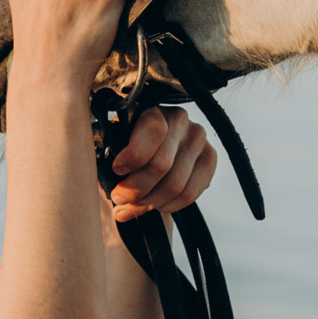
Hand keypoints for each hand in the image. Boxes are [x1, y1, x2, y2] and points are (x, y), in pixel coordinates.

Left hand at [106, 105, 217, 222]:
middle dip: (135, 188)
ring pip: (175, 184)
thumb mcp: (114, 143)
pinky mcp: (210, 158)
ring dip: (149, 202)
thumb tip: (108, 185)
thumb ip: (109, 156)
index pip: (153, 131)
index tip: (116, 171)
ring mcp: (198, 138)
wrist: (152, 150)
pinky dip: (169, 205)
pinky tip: (156, 206)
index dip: (133, 156)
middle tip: (119, 199)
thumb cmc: (127, 146)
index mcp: (153, 110)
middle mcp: (180, 120)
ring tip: (132, 208)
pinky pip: (191, 193)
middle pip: (161, 165)